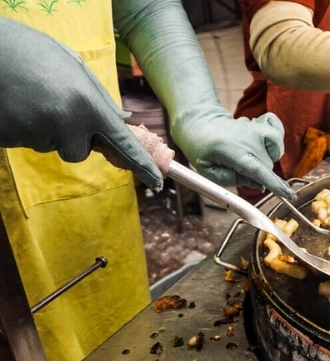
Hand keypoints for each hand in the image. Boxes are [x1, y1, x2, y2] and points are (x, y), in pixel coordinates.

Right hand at [0, 18, 162, 189]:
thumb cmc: (31, 52)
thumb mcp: (73, 66)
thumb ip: (99, 97)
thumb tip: (122, 120)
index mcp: (88, 104)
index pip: (124, 144)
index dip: (142, 164)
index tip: (157, 181)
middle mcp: (66, 123)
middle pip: (79, 152)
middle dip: (71, 137)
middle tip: (52, 103)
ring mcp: (35, 134)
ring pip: (50, 146)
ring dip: (44, 129)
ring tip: (29, 97)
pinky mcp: (9, 139)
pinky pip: (24, 142)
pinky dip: (21, 128)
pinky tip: (14, 103)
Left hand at [170, 110, 295, 198]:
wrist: (200, 123)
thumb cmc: (202, 149)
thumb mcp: (209, 171)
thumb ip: (232, 180)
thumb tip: (258, 184)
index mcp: (235, 153)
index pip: (259, 171)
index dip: (275, 185)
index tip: (289, 195)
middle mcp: (250, 139)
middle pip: (268, 166)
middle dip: (258, 173)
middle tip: (238, 167)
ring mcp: (257, 129)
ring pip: (277, 151)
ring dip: (269, 157)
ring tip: (252, 155)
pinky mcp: (262, 122)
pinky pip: (278, 131)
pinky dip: (276, 138)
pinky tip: (264, 141)